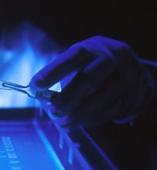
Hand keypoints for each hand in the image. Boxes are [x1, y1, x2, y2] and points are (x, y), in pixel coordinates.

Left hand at [29, 36, 155, 126]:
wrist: (132, 67)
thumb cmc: (93, 65)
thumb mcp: (77, 63)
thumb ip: (59, 76)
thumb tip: (39, 95)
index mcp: (92, 47)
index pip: (70, 58)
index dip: (52, 72)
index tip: (34, 86)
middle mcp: (112, 57)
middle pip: (87, 79)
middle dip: (67, 99)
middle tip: (52, 112)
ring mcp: (126, 75)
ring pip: (100, 98)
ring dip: (78, 114)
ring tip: (62, 121)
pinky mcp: (135, 93)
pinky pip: (111, 111)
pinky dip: (91, 119)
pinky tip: (78, 122)